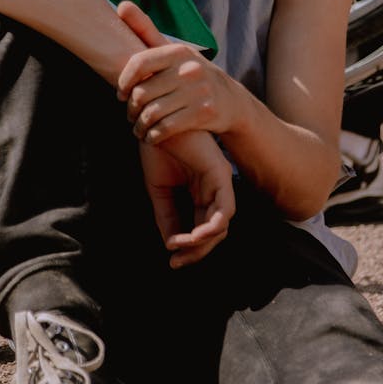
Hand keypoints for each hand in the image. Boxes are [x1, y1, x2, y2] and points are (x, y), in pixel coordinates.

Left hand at [116, 0, 232, 142]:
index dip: (124, 82)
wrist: (231, 101)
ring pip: (152, 114)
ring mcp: (198, 91)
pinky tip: (151, 136)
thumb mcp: (174, 51)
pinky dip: (153, 136)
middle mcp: (189, 69)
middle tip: (129, 114)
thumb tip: (121, 4)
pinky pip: (165, 128)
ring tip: (138, 128)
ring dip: (139, 125)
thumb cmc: (193, 74)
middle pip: (142, 93)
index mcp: (178, 51)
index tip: (120, 93)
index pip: (138, 64)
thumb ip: (146, 29)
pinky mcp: (203, 113)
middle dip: (131, 109)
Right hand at [139, 130, 234, 267]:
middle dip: (195, 252)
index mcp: (199, 194)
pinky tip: (192, 235)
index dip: (188, 250)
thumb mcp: (159, 190)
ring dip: (202, 244)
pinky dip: (211, 228)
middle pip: (213, 234)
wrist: (157, 121)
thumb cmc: (158, 149)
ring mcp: (219, 184)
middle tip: (176, 262)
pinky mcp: (221, 175)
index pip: (201, 230)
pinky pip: (226, 210)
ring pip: (221, 227)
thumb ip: (167, 217)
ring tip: (181, 247)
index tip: (171, 261)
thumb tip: (171, 245)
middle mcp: (213, 191)